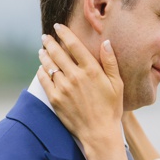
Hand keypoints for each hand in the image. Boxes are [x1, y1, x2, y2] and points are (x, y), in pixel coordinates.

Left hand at [37, 23, 123, 145]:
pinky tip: (42, 68)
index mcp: (91, 70)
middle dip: (49, 42)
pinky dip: (42, 71)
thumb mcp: (117, 84)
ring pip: (49, 65)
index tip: (58, 26)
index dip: (64, 33)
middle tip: (45, 37)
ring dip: (44, 55)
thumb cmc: (111, 109)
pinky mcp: (55, 99)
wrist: (99, 133)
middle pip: (57, 52)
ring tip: (42, 50)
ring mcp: (63, 87)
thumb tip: (106, 42)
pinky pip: (44, 80)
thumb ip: (111, 62)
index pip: (74, 45)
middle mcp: (75, 76)